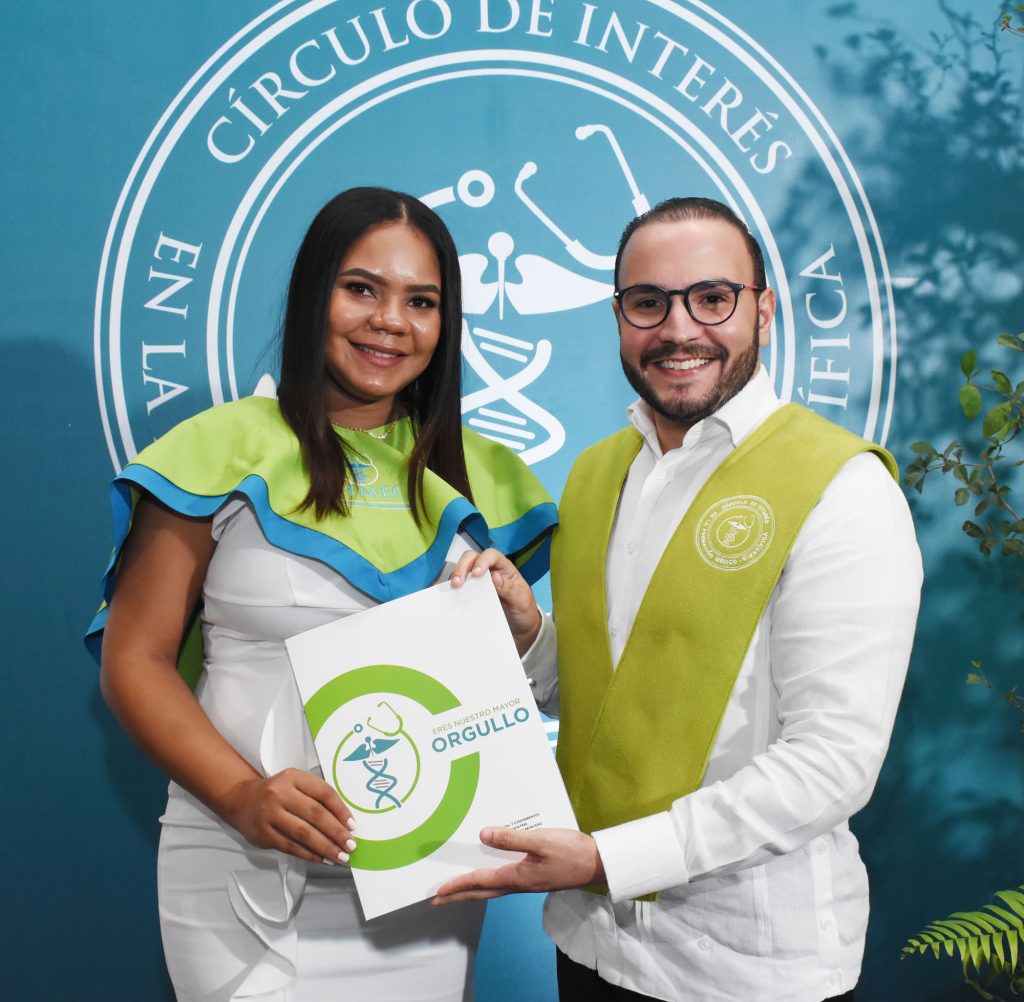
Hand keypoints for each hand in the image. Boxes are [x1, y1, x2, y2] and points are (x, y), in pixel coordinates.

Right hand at [223, 768, 357, 865]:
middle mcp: (280, 794)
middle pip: (315, 814)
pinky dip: (310, 854)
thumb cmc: (277, 792)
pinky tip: (322, 859)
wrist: (242, 800)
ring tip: (340, 856)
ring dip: (325, 847)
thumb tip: (344, 821)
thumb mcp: (295, 784)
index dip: (341, 810)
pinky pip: (291, 847)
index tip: (353, 824)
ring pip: (304, 834)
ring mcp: (270, 815)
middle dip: (336, 832)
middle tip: (351, 845)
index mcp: (293, 777)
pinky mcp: (264, 834)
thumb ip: (316, 797)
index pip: (323, 793)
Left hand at [431, 827, 603, 903]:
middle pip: (481, 891)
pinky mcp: (534, 877)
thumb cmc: (571, 852)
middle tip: (438, 900)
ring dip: (472, 889)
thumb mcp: (541, 842)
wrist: (597, 864)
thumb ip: (512, 839)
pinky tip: (490, 873)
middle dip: (458, 895)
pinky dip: (489, 881)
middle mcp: (518, 884)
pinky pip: (504, 882)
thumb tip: (484, 835)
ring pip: (492, 888)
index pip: (480, 881)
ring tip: (457, 889)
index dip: (458, 884)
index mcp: (517, 877)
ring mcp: (527, 882)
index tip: (438, 892)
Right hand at [450, 548, 541, 654]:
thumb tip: (495, 576)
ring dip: (456, 576)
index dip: (482, 561)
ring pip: (464, 569)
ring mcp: (479, 581)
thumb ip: (510, 589)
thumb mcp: (522, 601)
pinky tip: (452, 595)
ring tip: (452, 589)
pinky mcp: (472, 592)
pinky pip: (460, 585)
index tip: (476, 574)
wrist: (521, 629)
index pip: (491, 555)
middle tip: (457, 582)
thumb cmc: (524, 611)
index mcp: (504, 568)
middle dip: (463, 567)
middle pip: (472, 558)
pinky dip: (453, 588)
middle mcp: (490, 570)